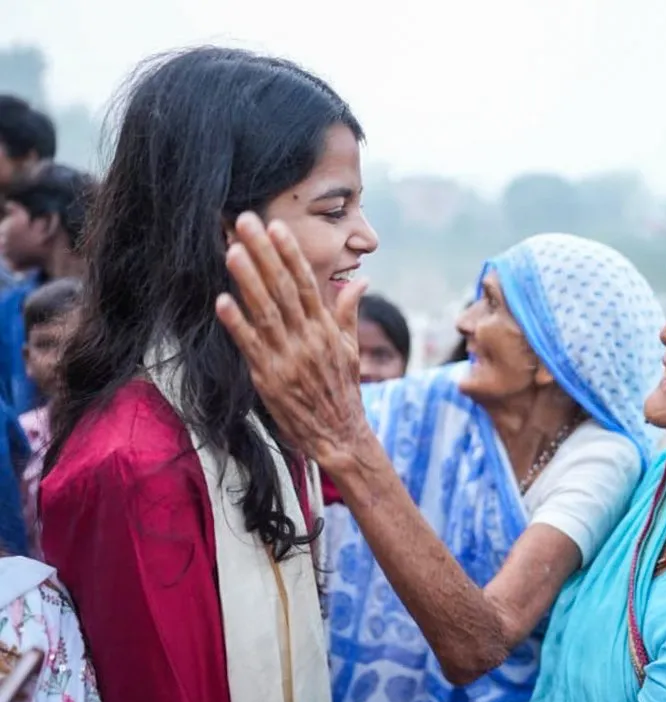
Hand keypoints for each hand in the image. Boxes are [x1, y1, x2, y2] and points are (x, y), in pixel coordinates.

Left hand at [218, 212, 371, 470]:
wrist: (340, 435)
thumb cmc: (343, 392)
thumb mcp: (351, 350)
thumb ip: (348, 312)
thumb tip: (361, 279)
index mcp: (325, 329)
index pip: (306, 283)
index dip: (289, 253)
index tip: (275, 226)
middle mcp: (307, 339)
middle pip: (282, 288)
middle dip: (263, 253)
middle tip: (245, 221)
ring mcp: (288, 358)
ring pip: (265, 311)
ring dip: (247, 279)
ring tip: (231, 250)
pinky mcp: (270, 379)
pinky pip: (251, 346)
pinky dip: (237, 324)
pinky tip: (222, 301)